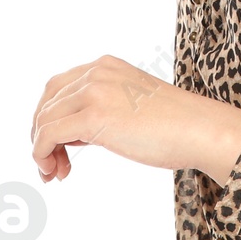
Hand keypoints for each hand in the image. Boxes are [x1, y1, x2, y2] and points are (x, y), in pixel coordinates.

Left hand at [29, 55, 240, 187]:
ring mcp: (94, 91)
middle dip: (41, 133)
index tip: (58, 148)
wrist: (200, 129)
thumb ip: (103, 110)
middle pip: (47, 100)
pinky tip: (54, 170)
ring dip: (40, 149)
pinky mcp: (95, 115)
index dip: (50, 118)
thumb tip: (76, 135)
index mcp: (105, 66)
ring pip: (44, 119)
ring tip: (55, 173)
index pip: (59, 87)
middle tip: (51, 164)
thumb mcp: (131, 106)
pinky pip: (48, 134)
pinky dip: (41, 153)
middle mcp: (96, 72)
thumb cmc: (174, 126)